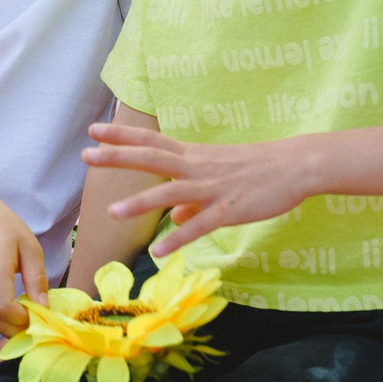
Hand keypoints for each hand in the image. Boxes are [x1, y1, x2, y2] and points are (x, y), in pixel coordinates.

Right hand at [0, 191, 47, 335]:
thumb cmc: (2, 226)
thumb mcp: (29, 247)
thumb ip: (37, 279)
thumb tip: (44, 307)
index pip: (3, 308)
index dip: (22, 319)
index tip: (39, 314)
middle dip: (18, 328)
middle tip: (37, 320)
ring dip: (10, 323)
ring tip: (27, 311)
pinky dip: (0, 315)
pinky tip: (12, 304)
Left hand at [85, 122, 315, 257]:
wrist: (296, 166)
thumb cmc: (257, 170)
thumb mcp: (218, 178)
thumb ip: (192, 201)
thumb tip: (175, 219)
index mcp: (193, 156)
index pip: (151, 141)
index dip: (122, 136)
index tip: (93, 129)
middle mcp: (197, 168)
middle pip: (152, 159)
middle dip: (118, 157)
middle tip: (86, 155)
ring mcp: (212, 188)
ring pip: (171, 194)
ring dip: (141, 203)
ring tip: (111, 212)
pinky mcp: (229, 209)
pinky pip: (201, 225)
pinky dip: (179, 237)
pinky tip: (159, 252)